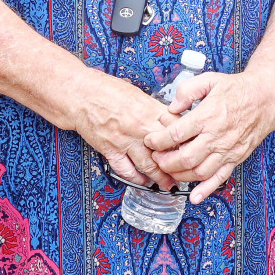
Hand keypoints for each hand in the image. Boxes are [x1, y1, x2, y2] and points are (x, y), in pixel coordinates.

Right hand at [72, 75, 177, 189]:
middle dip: (178, 163)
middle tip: (188, 172)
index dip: (188, 140)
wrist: (79, 95)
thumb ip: (153, 108)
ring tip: (170, 184)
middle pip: (166, 150)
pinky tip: (143, 181)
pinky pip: (126, 169)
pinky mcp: (110, 150)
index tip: (194, 147)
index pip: (176, 129)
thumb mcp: (137, 93)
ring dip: (161, 177)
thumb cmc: (105, 90)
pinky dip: (136, 178)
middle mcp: (139, 127)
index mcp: (149, 110)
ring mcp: (124, 140)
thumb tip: (169, 117)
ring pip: (149, 165)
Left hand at [144, 71, 274, 201]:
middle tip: (156, 158)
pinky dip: (206, 190)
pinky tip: (194, 197)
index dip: (158, 140)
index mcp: (207, 116)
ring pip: (199, 172)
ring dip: (180, 175)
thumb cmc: (237, 89)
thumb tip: (172, 107)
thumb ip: (187, 91)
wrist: (265, 99)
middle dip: (165, 161)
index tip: (150, 141)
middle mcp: (216, 136)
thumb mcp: (209, 80)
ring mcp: (226, 150)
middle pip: (185, 158)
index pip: (176, 134)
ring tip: (169, 170)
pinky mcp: (235, 158)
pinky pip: (220, 178)